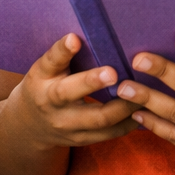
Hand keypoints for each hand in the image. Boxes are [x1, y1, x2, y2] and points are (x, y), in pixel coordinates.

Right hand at [3, 34, 138, 147]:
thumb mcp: (44, 68)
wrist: (30, 126)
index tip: (75, 39)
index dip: (63, 51)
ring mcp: (68, 127)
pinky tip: (144, 109)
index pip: (51, 63)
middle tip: (116, 71)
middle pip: (73, 95)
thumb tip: (79, 35)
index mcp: (41, 80)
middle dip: (94, 83)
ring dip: (124, 105)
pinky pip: (110, 133)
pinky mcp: (83, 140)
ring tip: (144, 90)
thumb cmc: (42, 86)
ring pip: (99, 120)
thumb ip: (61, 54)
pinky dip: (129, 122)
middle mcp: (53, 106)